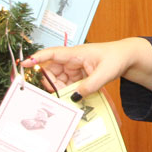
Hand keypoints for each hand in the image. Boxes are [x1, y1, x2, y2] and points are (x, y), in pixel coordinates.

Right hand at [22, 38, 151, 95]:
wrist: (126, 57)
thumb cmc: (116, 58)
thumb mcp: (104, 74)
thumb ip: (89, 86)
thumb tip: (75, 97)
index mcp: (76, 53)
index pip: (52, 54)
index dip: (37, 59)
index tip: (25, 64)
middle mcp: (72, 59)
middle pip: (51, 70)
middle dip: (51, 83)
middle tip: (59, 94)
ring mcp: (74, 67)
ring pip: (58, 79)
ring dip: (62, 89)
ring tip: (72, 97)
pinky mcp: (78, 74)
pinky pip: (68, 84)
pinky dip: (69, 91)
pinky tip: (76, 96)